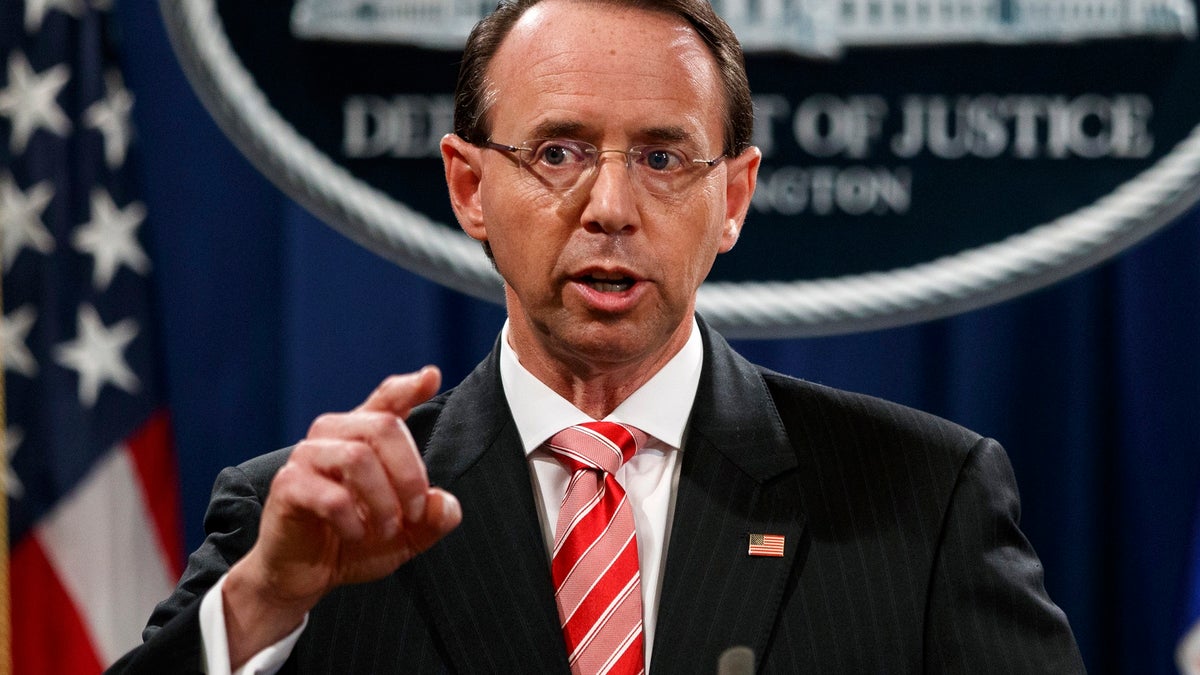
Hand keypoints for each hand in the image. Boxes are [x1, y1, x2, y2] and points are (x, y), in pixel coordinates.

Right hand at [223, 366, 460, 666]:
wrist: (304, 576)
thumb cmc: (354, 544)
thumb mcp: (406, 535)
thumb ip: (432, 519)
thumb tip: (444, 505)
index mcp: (362, 438)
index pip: (386, 400)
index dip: (408, 387)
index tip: (431, 376)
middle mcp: (333, 436)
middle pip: (383, 427)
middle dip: (410, 474)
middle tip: (414, 514)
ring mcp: (307, 458)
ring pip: (357, 457)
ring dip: (383, 500)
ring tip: (386, 529)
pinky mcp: (288, 486)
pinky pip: (332, 495)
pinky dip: (354, 521)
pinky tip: (355, 535)